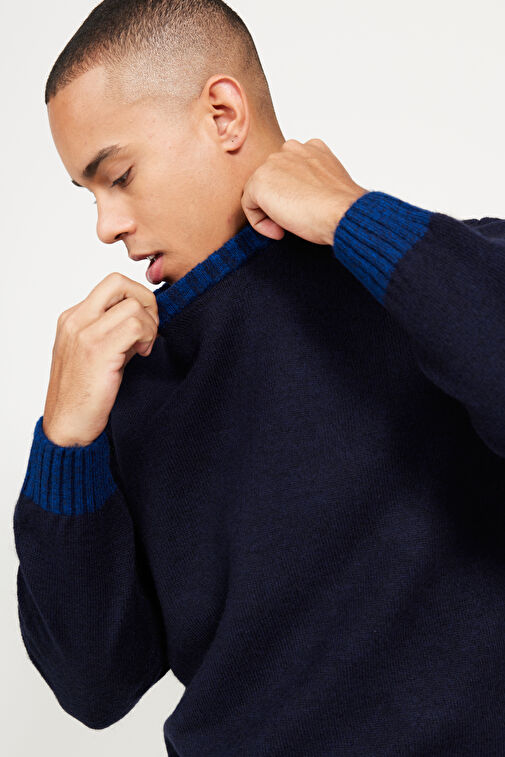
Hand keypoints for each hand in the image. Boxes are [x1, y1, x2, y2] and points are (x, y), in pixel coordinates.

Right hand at [43, 273, 158, 446]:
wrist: (67, 426)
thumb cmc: (85, 395)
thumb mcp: (98, 353)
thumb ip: (116, 331)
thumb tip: (147, 318)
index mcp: (73, 317)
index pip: (112, 285)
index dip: (136, 298)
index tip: (143, 325)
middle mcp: (76, 320)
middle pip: (119, 282)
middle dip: (146, 301)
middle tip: (150, 329)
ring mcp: (85, 334)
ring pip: (133, 305)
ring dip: (149, 325)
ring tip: (144, 348)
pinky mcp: (97, 351)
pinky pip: (135, 325)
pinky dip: (147, 337)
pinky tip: (142, 354)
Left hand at [240, 138, 367, 245]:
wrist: (341, 212)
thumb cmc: (342, 206)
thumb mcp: (329, 185)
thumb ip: (312, 182)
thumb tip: (301, 198)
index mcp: (311, 148)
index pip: (288, 170)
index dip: (293, 194)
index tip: (304, 211)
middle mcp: (290, 149)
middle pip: (272, 179)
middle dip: (280, 201)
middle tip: (294, 220)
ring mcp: (273, 163)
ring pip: (259, 191)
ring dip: (269, 212)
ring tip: (287, 226)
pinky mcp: (259, 181)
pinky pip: (249, 205)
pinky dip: (260, 223)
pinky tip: (279, 230)